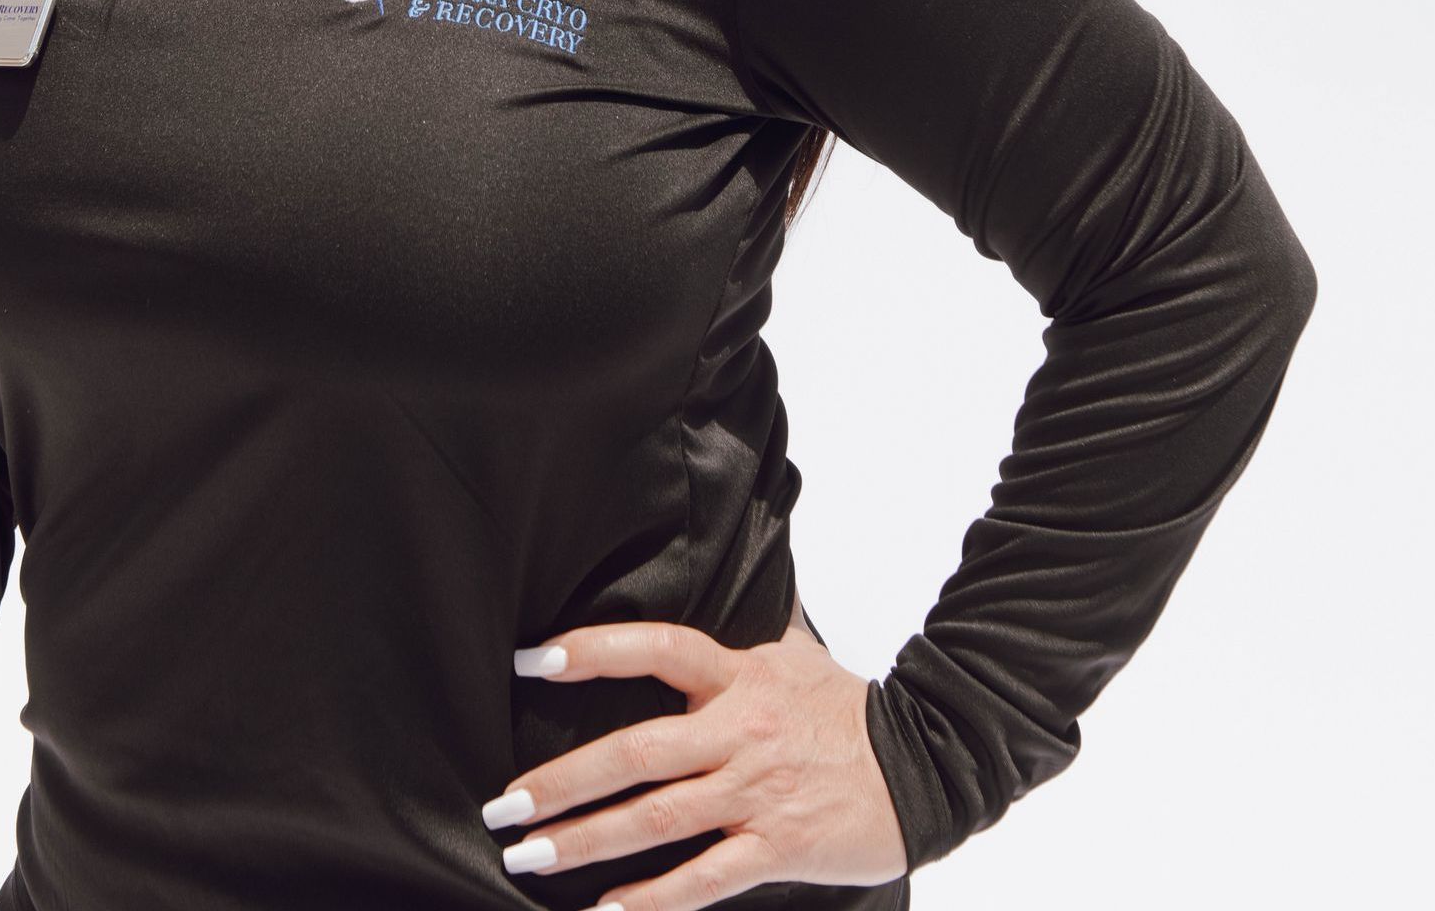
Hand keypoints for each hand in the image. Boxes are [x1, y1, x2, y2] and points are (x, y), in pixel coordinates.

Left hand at [480, 617, 908, 905]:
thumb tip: (738, 558)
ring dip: (587, 841)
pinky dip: (651, 901)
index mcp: (738, 675)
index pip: (655, 648)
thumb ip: (749, 621)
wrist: (929, 763)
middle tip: (505, 804)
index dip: (592, 651)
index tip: (531, 661)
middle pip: (638, 751)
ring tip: (529, 857)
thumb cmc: (848, 708)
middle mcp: (739, 730)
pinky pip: (703, 878)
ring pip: (658, 819)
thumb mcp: (795, 651)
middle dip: (563, 780)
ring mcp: (756, 793)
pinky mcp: (778, 848)